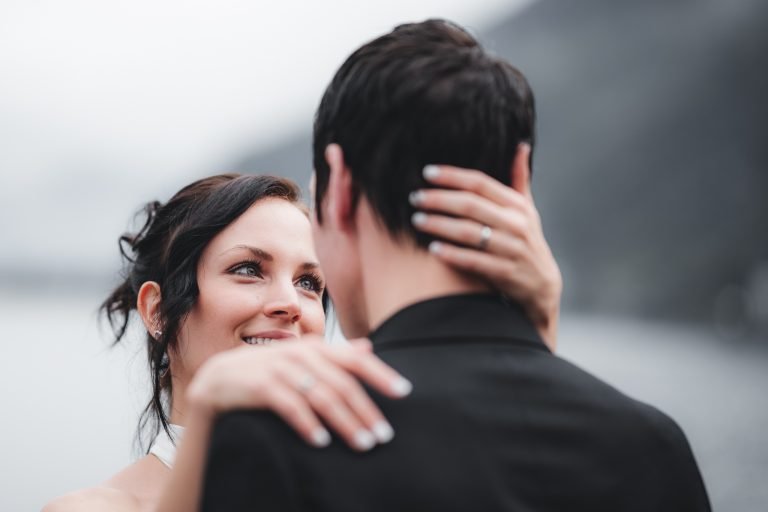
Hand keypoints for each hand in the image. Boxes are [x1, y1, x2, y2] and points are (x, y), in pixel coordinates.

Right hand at [187, 337, 411, 450]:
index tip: (405, 392)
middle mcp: (300, 354)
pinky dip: (308, 424)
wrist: (219, 379)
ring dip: (344, 422)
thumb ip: (334, 355)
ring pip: (320, 396)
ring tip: (362, 444)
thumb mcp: (302, 359)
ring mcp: (279, 368)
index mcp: (315, 348)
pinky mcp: (260, 386)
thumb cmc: (269, 371)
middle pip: (341, 383)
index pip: (355, 360)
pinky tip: (322, 441)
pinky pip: (290, 405)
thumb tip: (368, 348)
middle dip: (365, 410)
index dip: (381, 374)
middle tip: (383, 436)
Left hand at [410, 164, 561, 349]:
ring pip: (470, 233)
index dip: (452, 176)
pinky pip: (474, 261)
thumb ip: (519, 178)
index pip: (480, 183)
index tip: (427, 172)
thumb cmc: (525, 240)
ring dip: (440, 225)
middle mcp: (516, 224)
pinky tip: (433, 249)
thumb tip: (520, 145)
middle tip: (415, 197)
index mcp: (517, 205)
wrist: (541, 285)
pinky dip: (453, 254)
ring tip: (417, 220)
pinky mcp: (506, 273)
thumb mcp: (527, 209)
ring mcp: (512, 249)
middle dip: (439, 200)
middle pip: (471, 205)